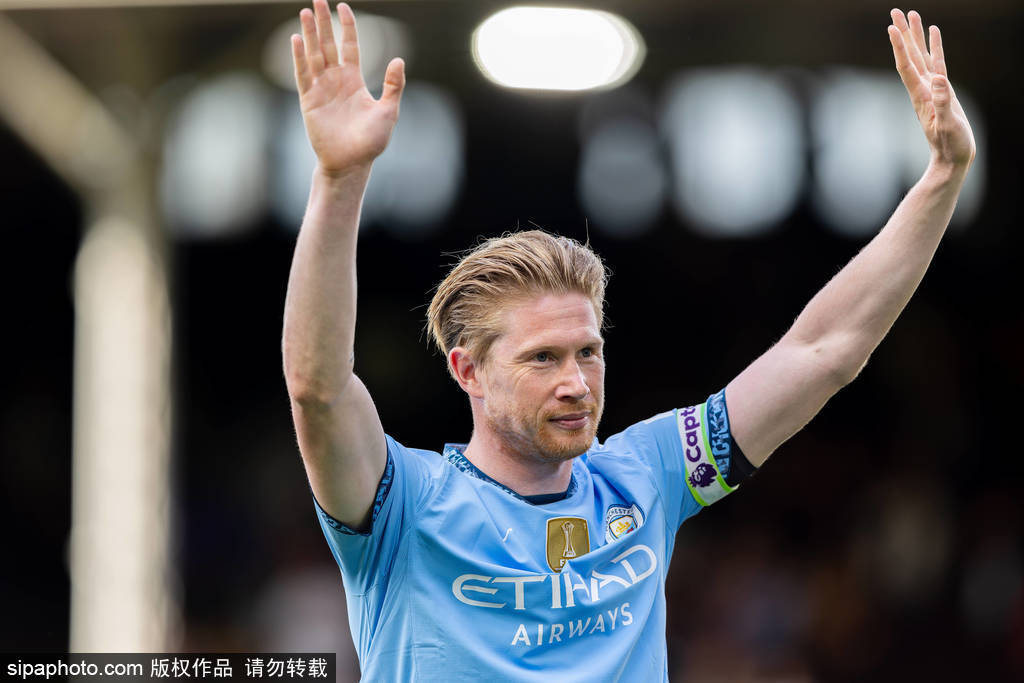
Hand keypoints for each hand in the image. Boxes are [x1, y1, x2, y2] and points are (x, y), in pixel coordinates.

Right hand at [291, 0, 405, 175]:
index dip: (347, 26)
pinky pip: (303, 74)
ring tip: (306, 12)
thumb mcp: (388, 111)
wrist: (351, 163)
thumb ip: (393, 85)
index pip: (350, 45)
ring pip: (313, 54)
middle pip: (328, 44)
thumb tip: (398, 60)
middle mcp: (335, 80)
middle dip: (323, 23)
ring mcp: (320, 88)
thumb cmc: (371, 141)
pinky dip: (299, 57)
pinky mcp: (308, 100)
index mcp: (354, 79)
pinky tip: (296, 39)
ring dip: (309, 34)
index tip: (343, 6)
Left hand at [888, 9, 974, 169]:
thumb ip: (942, 103)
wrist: (952, 158)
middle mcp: (923, 88)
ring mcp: (932, 88)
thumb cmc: (950, 145)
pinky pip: (937, 63)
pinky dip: (934, 47)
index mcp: (921, 95)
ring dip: (916, 36)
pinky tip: (934, 34)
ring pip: (922, 55)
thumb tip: (939, 79)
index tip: (892, 28)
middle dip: (903, 33)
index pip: (906, 66)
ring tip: (913, 15)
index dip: (899, 47)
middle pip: (910, 55)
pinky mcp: (942, 90)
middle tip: (896, 11)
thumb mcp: (947, 125)